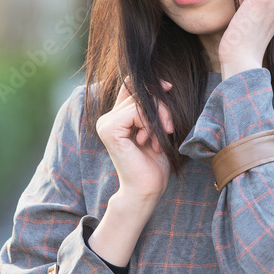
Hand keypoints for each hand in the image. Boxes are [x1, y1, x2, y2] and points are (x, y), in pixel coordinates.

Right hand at [95, 76, 173, 204]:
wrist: (146, 190)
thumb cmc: (154, 164)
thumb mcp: (156, 130)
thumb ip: (151, 109)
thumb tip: (161, 84)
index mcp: (115, 118)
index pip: (129, 86)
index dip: (149, 84)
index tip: (167, 87)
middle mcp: (107, 118)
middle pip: (138, 92)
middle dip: (160, 107)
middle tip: (168, 128)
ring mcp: (106, 123)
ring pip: (140, 101)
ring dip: (158, 118)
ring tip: (159, 140)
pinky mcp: (110, 129)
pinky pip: (137, 111)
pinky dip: (150, 125)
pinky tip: (151, 142)